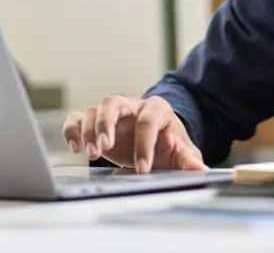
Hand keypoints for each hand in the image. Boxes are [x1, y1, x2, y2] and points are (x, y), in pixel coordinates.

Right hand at [62, 95, 205, 172]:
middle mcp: (131, 106)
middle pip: (114, 103)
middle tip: (103, 148)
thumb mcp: (180, 151)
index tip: (143, 169)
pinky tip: (74, 148)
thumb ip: (188, 159)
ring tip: (92, 154)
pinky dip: (72, 130)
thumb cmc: (167, 144)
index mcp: (156, 110)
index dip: (145, 144)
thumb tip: (201, 170)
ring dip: (89, 131)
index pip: (148, 121)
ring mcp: (111, 113)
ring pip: (94, 110)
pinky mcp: (95, 122)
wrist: (154, 140)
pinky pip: (77, 118)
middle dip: (106, 124)